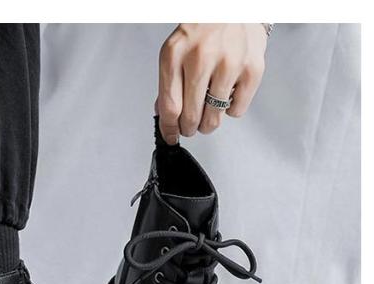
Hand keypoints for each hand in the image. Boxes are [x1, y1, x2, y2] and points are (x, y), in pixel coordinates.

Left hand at [156, 23, 266, 143]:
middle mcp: (201, 57)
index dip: (169, 129)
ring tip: (208, 112)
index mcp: (175, 54)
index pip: (169, 107)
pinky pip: (237, 110)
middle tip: (190, 127)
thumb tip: (166, 119)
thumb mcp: (175, 50)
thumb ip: (168, 85)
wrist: (234, 5)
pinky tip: (227, 94)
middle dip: (189, 129)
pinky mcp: (252, 68)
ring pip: (214, 118)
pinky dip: (231, 110)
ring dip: (209, 124)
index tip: (171, 137)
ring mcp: (229, 62)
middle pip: (191, 117)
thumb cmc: (203, 30)